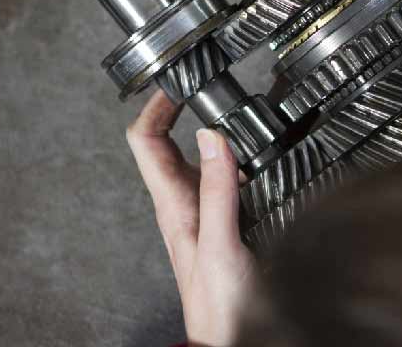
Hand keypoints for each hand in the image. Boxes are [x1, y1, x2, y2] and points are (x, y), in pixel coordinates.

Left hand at [125, 91, 253, 346]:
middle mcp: (183, 206)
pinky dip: (233, 159)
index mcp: (174, 205)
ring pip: (196, 161)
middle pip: (168, 145)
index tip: (177, 80)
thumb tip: (212, 137)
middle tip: (203, 84)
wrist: (232, 340)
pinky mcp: (222, 226)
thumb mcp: (222, 242)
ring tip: (230, 109)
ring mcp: (202, 215)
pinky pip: (221, 181)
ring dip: (208, 132)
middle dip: (181, 109)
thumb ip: (218, 191)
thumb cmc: (220, 307)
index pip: (146, 140)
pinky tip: (254, 156)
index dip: (156, 105)